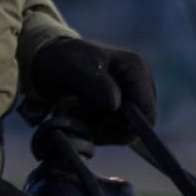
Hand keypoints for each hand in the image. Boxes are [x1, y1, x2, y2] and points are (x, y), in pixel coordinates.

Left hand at [30, 37, 156, 143]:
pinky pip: (111, 134)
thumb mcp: (76, 68)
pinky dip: (92, 130)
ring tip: (75, 110)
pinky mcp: (118, 114)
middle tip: (78, 113)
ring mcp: (129, 101)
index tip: (96, 121)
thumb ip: (96, 85)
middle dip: (105, 127)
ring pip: (121, 134)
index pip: (146, 112)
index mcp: (135, 69)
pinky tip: (78, 115)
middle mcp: (138, 86)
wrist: (49, 64)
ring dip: (95, 128)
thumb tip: (114, 106)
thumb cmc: (64, 61)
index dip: (123, 124)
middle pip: (135, 127)